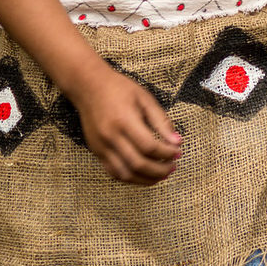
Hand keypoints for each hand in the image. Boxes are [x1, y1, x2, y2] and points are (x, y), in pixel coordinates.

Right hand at [70, 64, 182, 184]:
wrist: (88, 87)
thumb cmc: (119, 89)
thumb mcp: (145, 98)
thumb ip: (161, 121)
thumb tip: (177, 141)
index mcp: (124, 121)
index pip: (149, 146)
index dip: (167, 153)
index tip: (178, 152)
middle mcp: (111, 137)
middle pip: (138, 164)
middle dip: (160, 170)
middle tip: (173, 167)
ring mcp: (101, 147)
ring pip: (125, 174)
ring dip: (146, 179)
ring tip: (161, 175)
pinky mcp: (96, 152)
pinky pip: (114, 172)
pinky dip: (131, 177)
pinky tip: (143, 174)